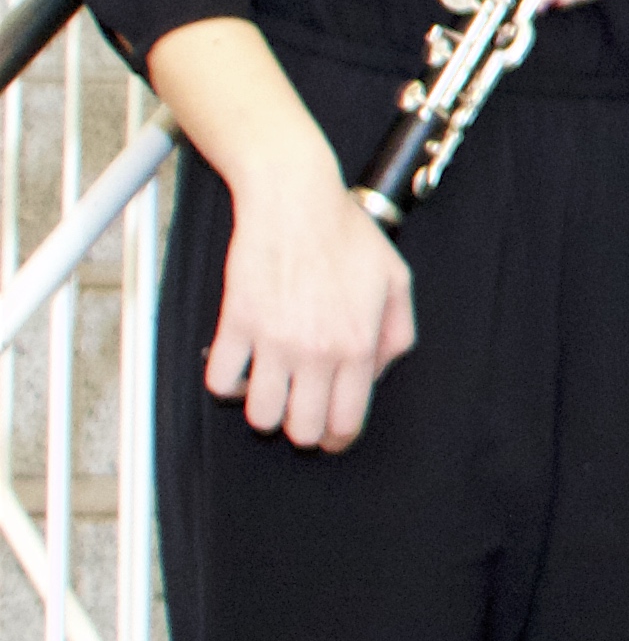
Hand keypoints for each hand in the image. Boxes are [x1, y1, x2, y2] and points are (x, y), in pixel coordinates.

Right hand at [205, 169, 415, 451]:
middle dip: (302, 430)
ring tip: (271, 391)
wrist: (295, 200)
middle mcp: (318, 351)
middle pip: (303, 429)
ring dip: (264, 410)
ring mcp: (275, 340)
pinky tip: (241, 369)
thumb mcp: (396, 282)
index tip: (330, 436)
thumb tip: (376, 375)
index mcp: (359, 346)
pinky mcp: (236, 323)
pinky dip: (228, 384)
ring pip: (259, 415)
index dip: (338, 439)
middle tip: (300, 413)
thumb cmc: (346, 235)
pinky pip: (219, 381)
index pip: (347, 422)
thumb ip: (397, 335)